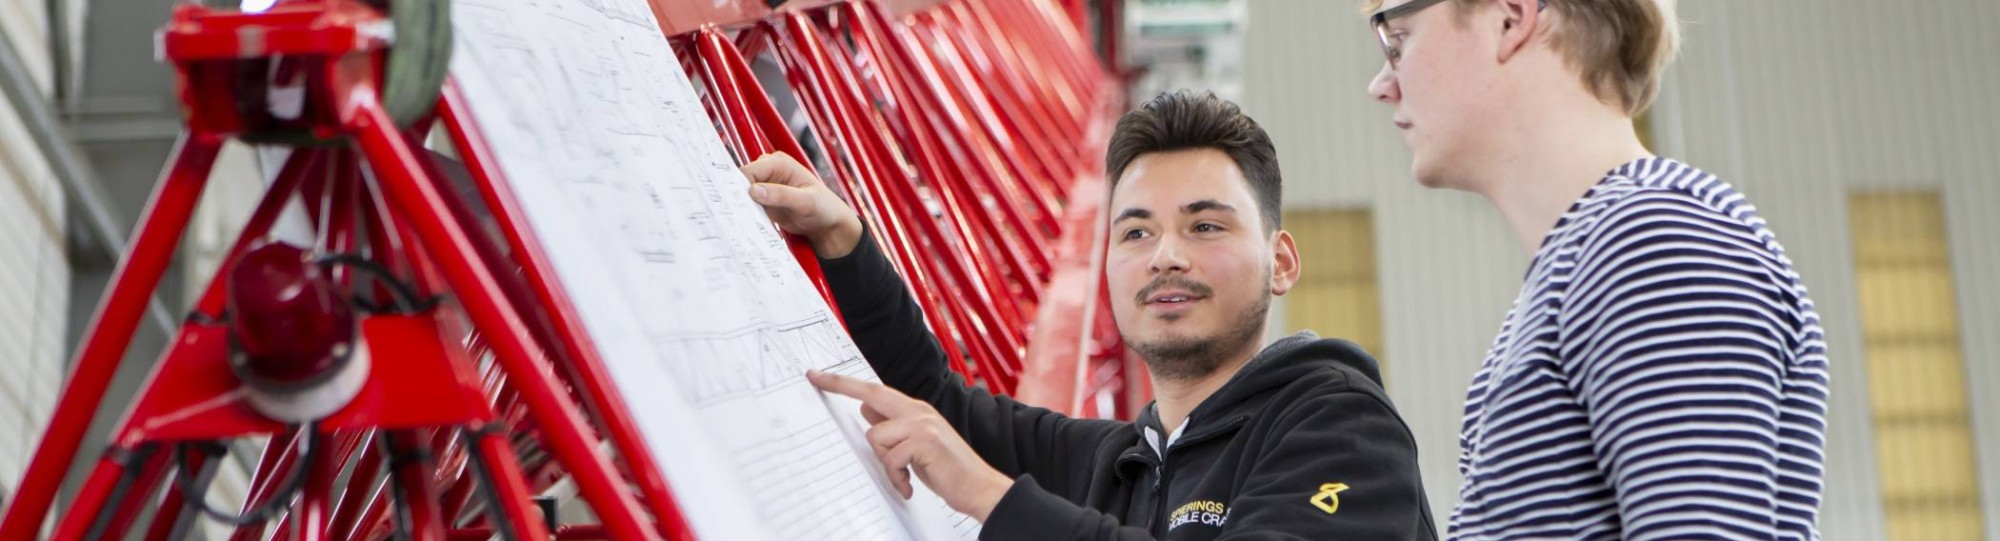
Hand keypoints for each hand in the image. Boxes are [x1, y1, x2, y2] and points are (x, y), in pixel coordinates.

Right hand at [741, 153, 863, 257]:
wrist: (829, 226)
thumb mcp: (805, 202)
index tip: (734, 202)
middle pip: (741, 182)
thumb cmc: (825, 208)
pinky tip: (745, 224)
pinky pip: (747, 206)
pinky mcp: (763, 202)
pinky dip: (745, 214)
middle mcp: (769, 172)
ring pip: (742, 195)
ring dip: (740, 207)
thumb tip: (754, 190)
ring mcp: (765, 187)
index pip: (749, 170)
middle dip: (737, 197)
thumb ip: (780, 195)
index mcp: (779, 163)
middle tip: (734, 214)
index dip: (738, 185)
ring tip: (739, 221)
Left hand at [807, 370, 1014, 521]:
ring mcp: (922, 424)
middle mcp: (918, 411)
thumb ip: (894, 428)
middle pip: (871, 393)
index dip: (845, 383)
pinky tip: (909, 484)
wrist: (979, 486)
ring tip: (902, 476)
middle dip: (839, 385)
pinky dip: (897, 476)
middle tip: (813, 378)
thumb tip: (866, 410)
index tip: (819, 376)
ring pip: (876, 437)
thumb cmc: (947, 469)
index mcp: (915, 410)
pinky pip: (891, 458)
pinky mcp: (925, 441)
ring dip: (884, 463)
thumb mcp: (916, 445)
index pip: (875, 391)